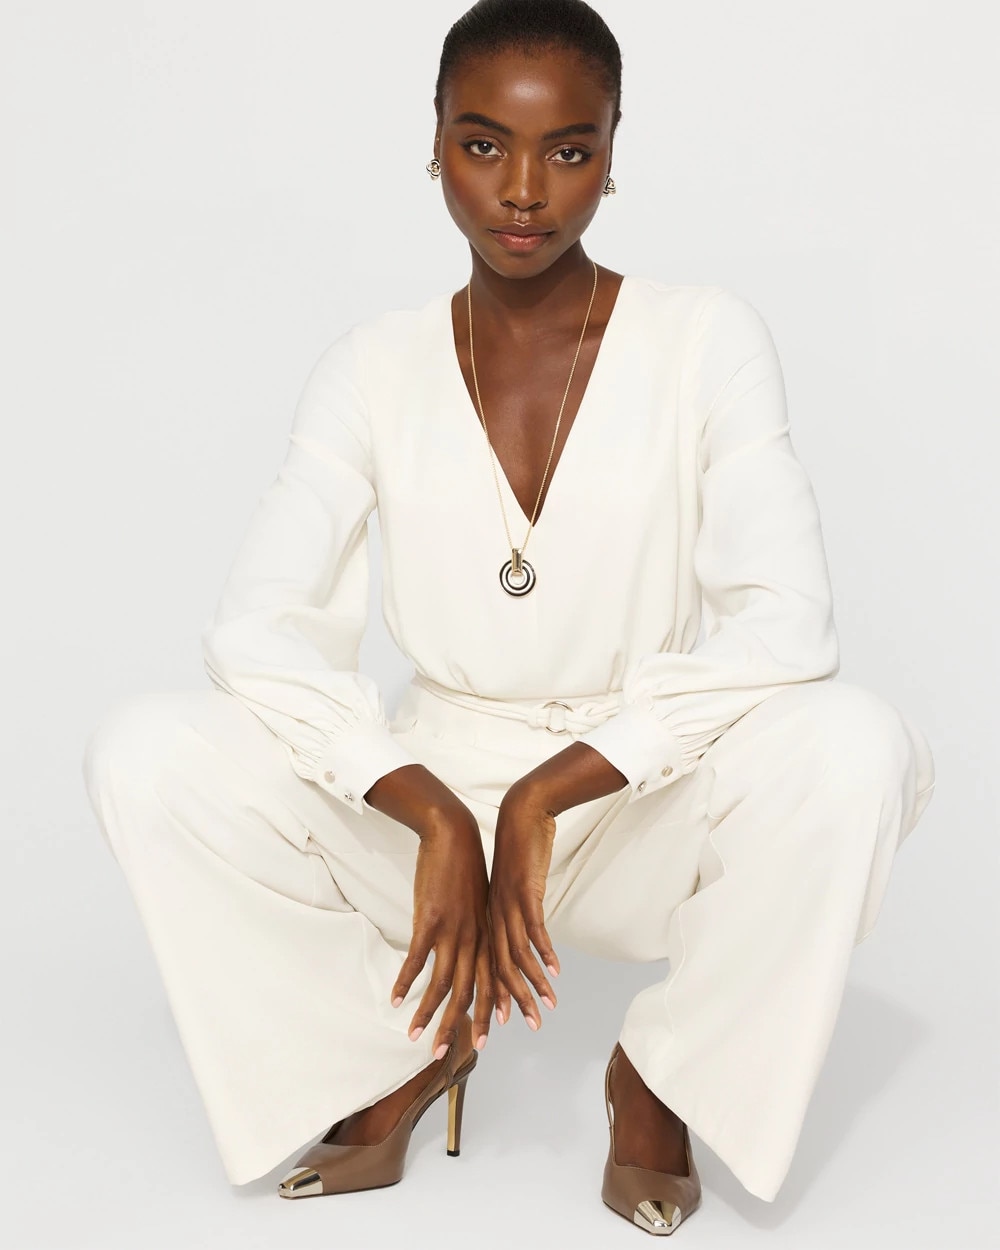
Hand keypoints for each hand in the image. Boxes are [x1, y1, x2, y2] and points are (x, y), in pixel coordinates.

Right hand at [388, 806, 493, 1058]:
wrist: (455, 834)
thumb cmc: (464, 868)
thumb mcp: (478, 904)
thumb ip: (475, 930)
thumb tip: (467, 951)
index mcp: (486, 935)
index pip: (491, 984)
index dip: (486, 1015)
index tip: (483, 1043)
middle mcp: (474, 938)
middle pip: (469, 992)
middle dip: (458, 1027)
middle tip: (444, 1055)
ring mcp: (453, 930)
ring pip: (443, 983)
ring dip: (427, 1013)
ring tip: (413, 1036)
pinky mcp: (431, 919)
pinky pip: (417, 959)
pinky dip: (406, 982)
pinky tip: (394, 998)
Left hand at [488, 781, 561, 1032]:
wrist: (520, 814)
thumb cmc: (514, 851)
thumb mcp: (508, 890)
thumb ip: (510, 916)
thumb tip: (519, 940)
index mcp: (485, 919)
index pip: (483, 969)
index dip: (486, 1001)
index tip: (491, 1028)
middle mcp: (492, 918)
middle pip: (493, 972)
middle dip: (498, 1007)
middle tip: (505, 1037)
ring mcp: (506, 906)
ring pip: (513, 956)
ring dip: (529, 987)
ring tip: (543, 1011)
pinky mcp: (522, 892)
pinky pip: (533, 928)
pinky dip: (544, 952)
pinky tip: (555, 972)